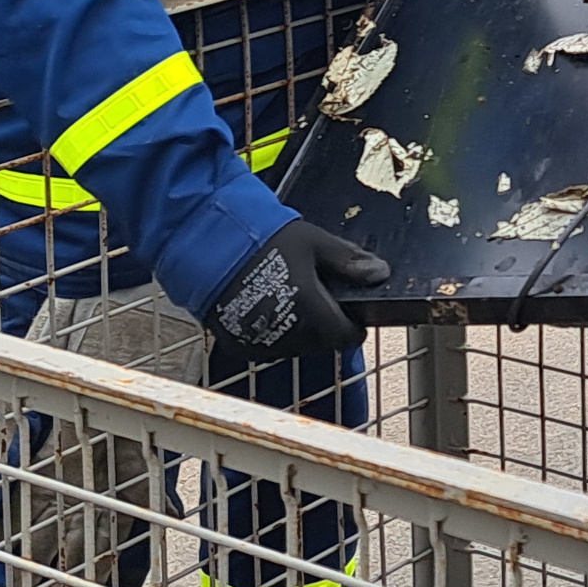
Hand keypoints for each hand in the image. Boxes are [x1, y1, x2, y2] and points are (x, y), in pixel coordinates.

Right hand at [203, 219, 387, 365]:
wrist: (206, 245)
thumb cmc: (261, 239)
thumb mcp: (313, 242)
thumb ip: (348, 260)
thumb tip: (381, 273)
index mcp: (310, 309)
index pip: (345, 336)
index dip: (354, 326)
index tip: (354, 315)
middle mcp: (287, 334)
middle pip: (321, 343)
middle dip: (327, 326)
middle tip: (320, 299)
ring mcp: (260, 343)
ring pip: (295, 348)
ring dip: (301, 331)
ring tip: (293, 299)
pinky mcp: (238, 346)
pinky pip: (268, 348)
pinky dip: (275, 334)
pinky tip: (270, 307)